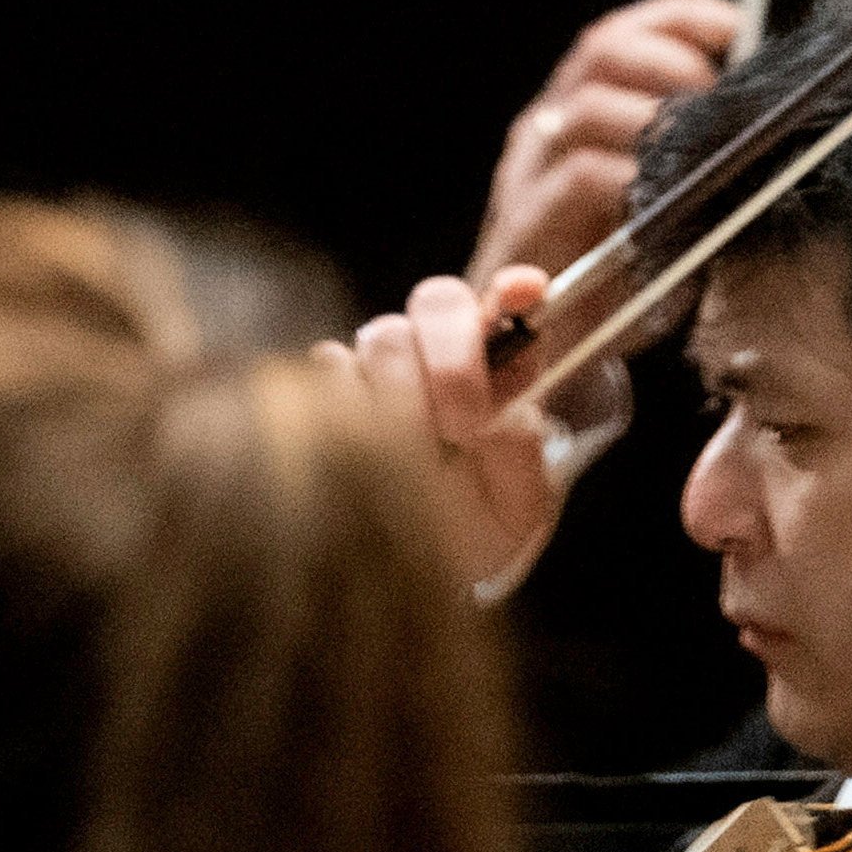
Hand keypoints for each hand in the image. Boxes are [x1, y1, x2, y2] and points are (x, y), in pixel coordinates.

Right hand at [341, 269, 572, 600]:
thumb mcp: (515, 508)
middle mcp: (438, 350)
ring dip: (402, 398)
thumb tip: (506, 413)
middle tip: (460, 428)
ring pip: (385, 335)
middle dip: (453, 364)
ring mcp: (381, 360)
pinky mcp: (328, 378)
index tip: (524, 293)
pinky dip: (351, 406)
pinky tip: (366, 449)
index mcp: (497, 369)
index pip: (510, 303)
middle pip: (438, 301)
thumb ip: (521, 456)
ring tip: (410, 455)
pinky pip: (331, 363)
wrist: (399, 561)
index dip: (516, 289)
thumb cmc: (467, 531)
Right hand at [475, 0, 744, 294]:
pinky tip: (669, 200)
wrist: (541, 351)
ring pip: (588, 107)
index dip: (676, 19)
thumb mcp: (658, 209)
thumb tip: (770, 135)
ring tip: (699, 148)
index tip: (732, 26)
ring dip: (655, 119)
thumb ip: (689, 168)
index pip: (618, 37)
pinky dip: (632, 179)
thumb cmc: (612, 276)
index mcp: (575, 114)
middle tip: (718, 98)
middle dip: (672, 60)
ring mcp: (530, 171)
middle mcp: (546, 129)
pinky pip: (581, 177)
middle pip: (601, 52)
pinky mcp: (528, 221)